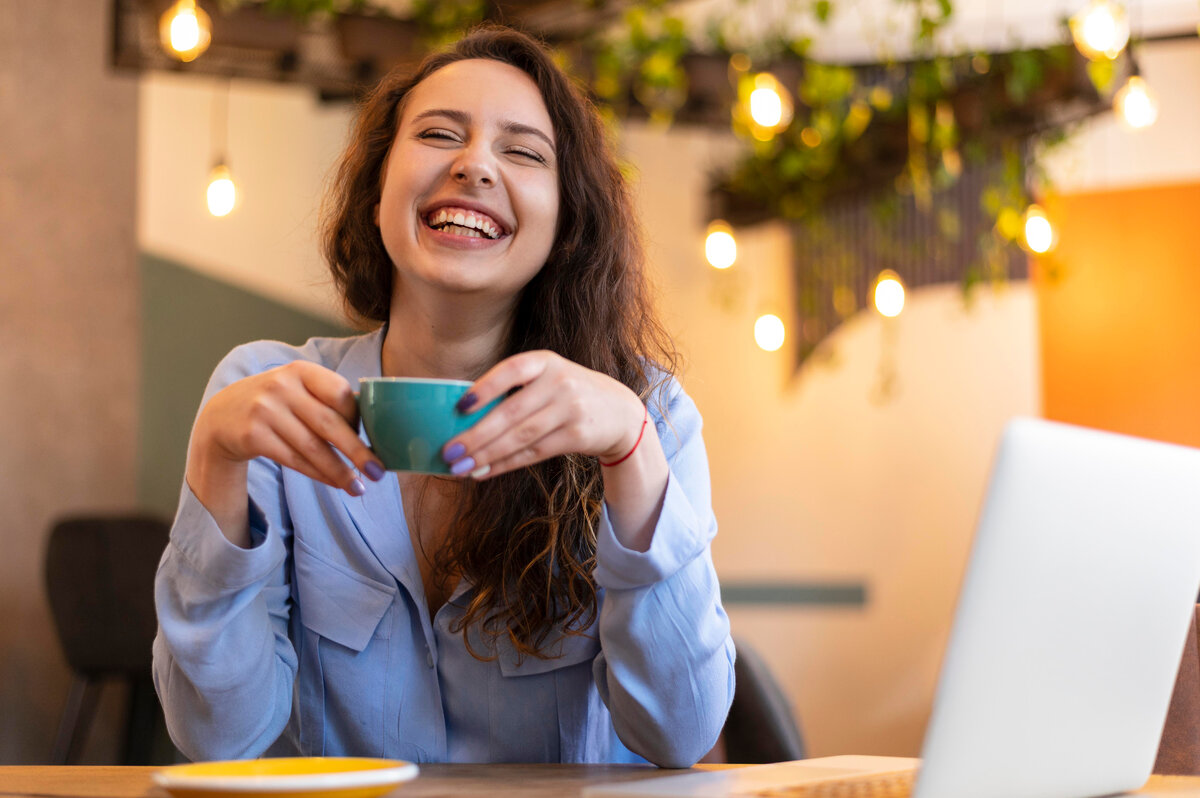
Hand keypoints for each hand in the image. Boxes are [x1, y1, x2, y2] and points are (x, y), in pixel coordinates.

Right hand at [191, 360, 384, 495]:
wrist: (222, 416)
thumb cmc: (276, 404)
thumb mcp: (298, 389)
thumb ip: (327, 401)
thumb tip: (374, 431)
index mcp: (301, 370)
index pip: (340, 393)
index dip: (359, 419)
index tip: (372, 438)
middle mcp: (282, 386)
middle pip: (329, 424)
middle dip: (357, 451)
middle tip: (378, 472)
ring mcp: (264, 410)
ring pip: (312, 447)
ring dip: (339, 471)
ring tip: (358, 487)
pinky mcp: (252, 435)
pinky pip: (294, 460)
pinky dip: (318, 474)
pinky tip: (334, 483)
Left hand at [440, 350, 644, 479]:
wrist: (620, 412)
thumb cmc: (569, 394)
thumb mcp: (548, 378)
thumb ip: (515, 390)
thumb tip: (463, 419)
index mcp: (546, 361)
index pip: (511, 370)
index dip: (485, 388)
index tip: (459, 407)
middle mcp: (560, 382)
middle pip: (511, 412)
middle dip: (476, 435)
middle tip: (449, 452)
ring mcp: (571, 409)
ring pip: (521, 436)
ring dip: (487, 454)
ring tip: (460, 467)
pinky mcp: (578, 435)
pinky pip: (534, 453)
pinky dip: (506, 464)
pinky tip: (485, 470)